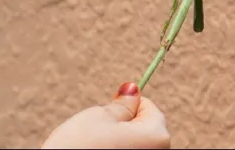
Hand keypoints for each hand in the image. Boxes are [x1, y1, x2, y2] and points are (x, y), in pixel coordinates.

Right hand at [42, 83, 170, 148]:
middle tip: (98, 131)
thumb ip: (122, 104)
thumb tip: (132, 91)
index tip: (109, 109)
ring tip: (94, 146)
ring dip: (116, 141)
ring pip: (132, 145)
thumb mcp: (100, 117)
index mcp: (157, 136)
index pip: (148, 107)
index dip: (127, 104)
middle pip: (143, 129)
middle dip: (122, 125)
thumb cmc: (77, 148)